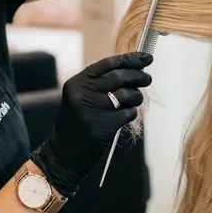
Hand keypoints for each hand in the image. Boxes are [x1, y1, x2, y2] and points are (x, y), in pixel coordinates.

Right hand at [32, 53, 152, 195]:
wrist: (63, 155)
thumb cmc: (77, 125)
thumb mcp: (80, 98)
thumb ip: (100, 84)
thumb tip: (133, 70)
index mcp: (77, 83)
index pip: (108, 64)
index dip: (130, 59)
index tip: (146, 57)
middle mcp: (83, 93)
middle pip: (120, 77)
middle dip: (138, 76)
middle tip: (147, 78)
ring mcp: (92, 109)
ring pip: (127, 95)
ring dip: (137, 97)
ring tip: (135, 100)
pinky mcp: (103, 125)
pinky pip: (128, 113)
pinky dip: (131, 113)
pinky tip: (125, 116)